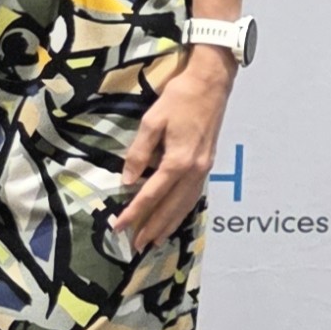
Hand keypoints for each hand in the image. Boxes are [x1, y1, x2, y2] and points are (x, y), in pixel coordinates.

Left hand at [111, 49, 234, 252]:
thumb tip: (127, 180)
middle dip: (151, 227)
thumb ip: (138, 153)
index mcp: (178, 162)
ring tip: (154, 240)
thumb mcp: (151, 122)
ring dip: (168, 224)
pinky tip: (174, 217)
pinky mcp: (207, 165)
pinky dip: (182, 211)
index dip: (134, 213)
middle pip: (170, 207)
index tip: (119, 227)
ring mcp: (204, 170)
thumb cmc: (178, 99)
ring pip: (184, 205)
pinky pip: (193, 196)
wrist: (211, 84)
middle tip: (136, 245)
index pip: (151, 195)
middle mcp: (194, 172)